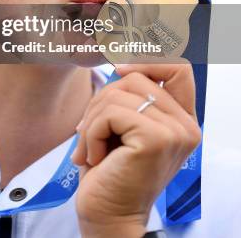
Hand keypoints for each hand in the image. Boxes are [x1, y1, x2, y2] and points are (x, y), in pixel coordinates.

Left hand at [72, 63, 201, 236]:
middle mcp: (186, 125)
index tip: (118, 69)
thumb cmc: (110, 171)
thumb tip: (120, 62)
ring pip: (119, 92)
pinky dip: (91, 133)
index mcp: (181, 120)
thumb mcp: (123, 124)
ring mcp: (174, 132)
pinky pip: (111, 112)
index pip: (179, 67)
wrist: (107, 216)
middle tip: (89, 131)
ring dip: (92, 120)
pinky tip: (94, 158)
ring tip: (91, 149)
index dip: (148, 59)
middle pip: (137, 77)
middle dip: (102, 99)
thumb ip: (131, 95)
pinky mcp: (156, 139)